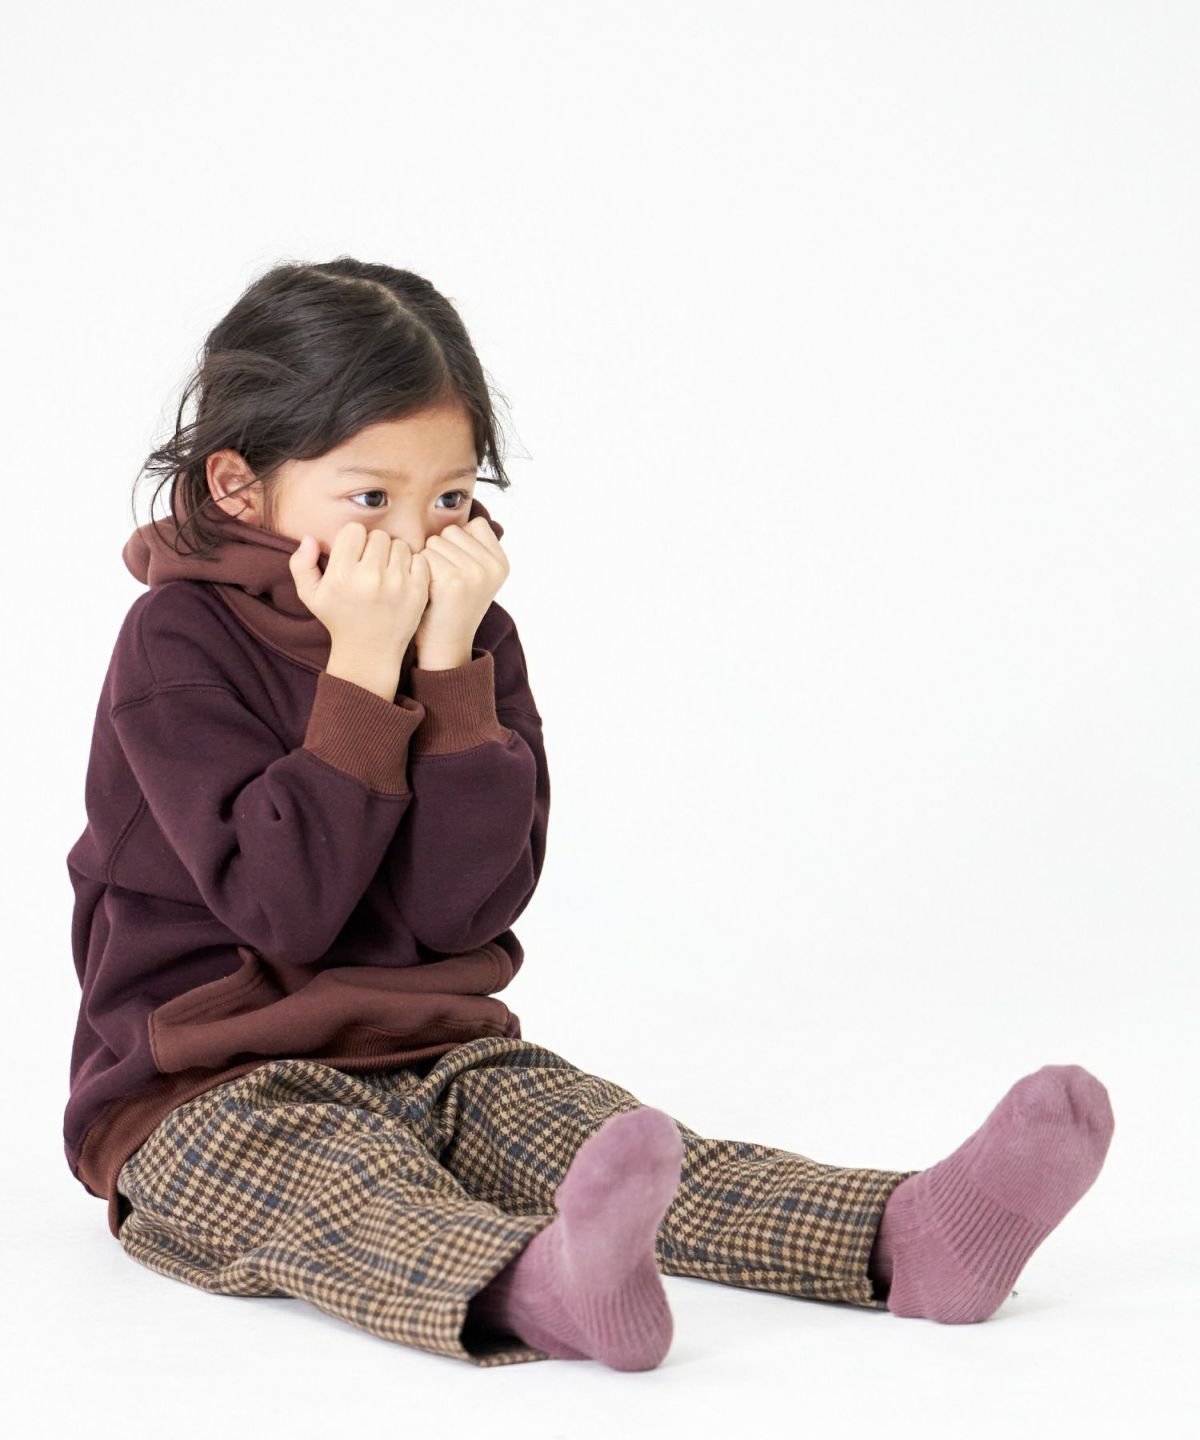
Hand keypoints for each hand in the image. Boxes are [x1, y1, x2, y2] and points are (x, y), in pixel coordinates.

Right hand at [290, 521, 430, 669]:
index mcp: (343, 575)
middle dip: (373, 547)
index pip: (354, 530)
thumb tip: (309, 537)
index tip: (353, 555)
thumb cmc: (338, 618)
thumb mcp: (310, 595)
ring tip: (385, 572)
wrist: (369, 651)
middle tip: (370, 565)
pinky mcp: (418, 591)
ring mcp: (397, 585)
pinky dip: (412, 565)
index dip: (353, 540)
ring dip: (393, 554)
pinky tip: (401, 578)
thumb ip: (301, 564)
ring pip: (399, 545)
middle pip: (378, 536)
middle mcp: (370, 578)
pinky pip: (420, 559)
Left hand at [413, 515, 509, 661]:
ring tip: (436, 588)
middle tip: (444, 584)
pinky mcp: (454, 580)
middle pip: (451, 531)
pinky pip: (424, 555)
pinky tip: (428, 592)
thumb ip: (472, 545)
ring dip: (427, 562)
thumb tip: (455, 500)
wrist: (444, 647)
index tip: (458, 573)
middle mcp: (493, 566)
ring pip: (435, 541)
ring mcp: (476, 573)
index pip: (471, 525)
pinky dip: (419, 571)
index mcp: (502, 562)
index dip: (456, 545)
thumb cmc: (450, 607)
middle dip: (440, 553)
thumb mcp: (473, 575)